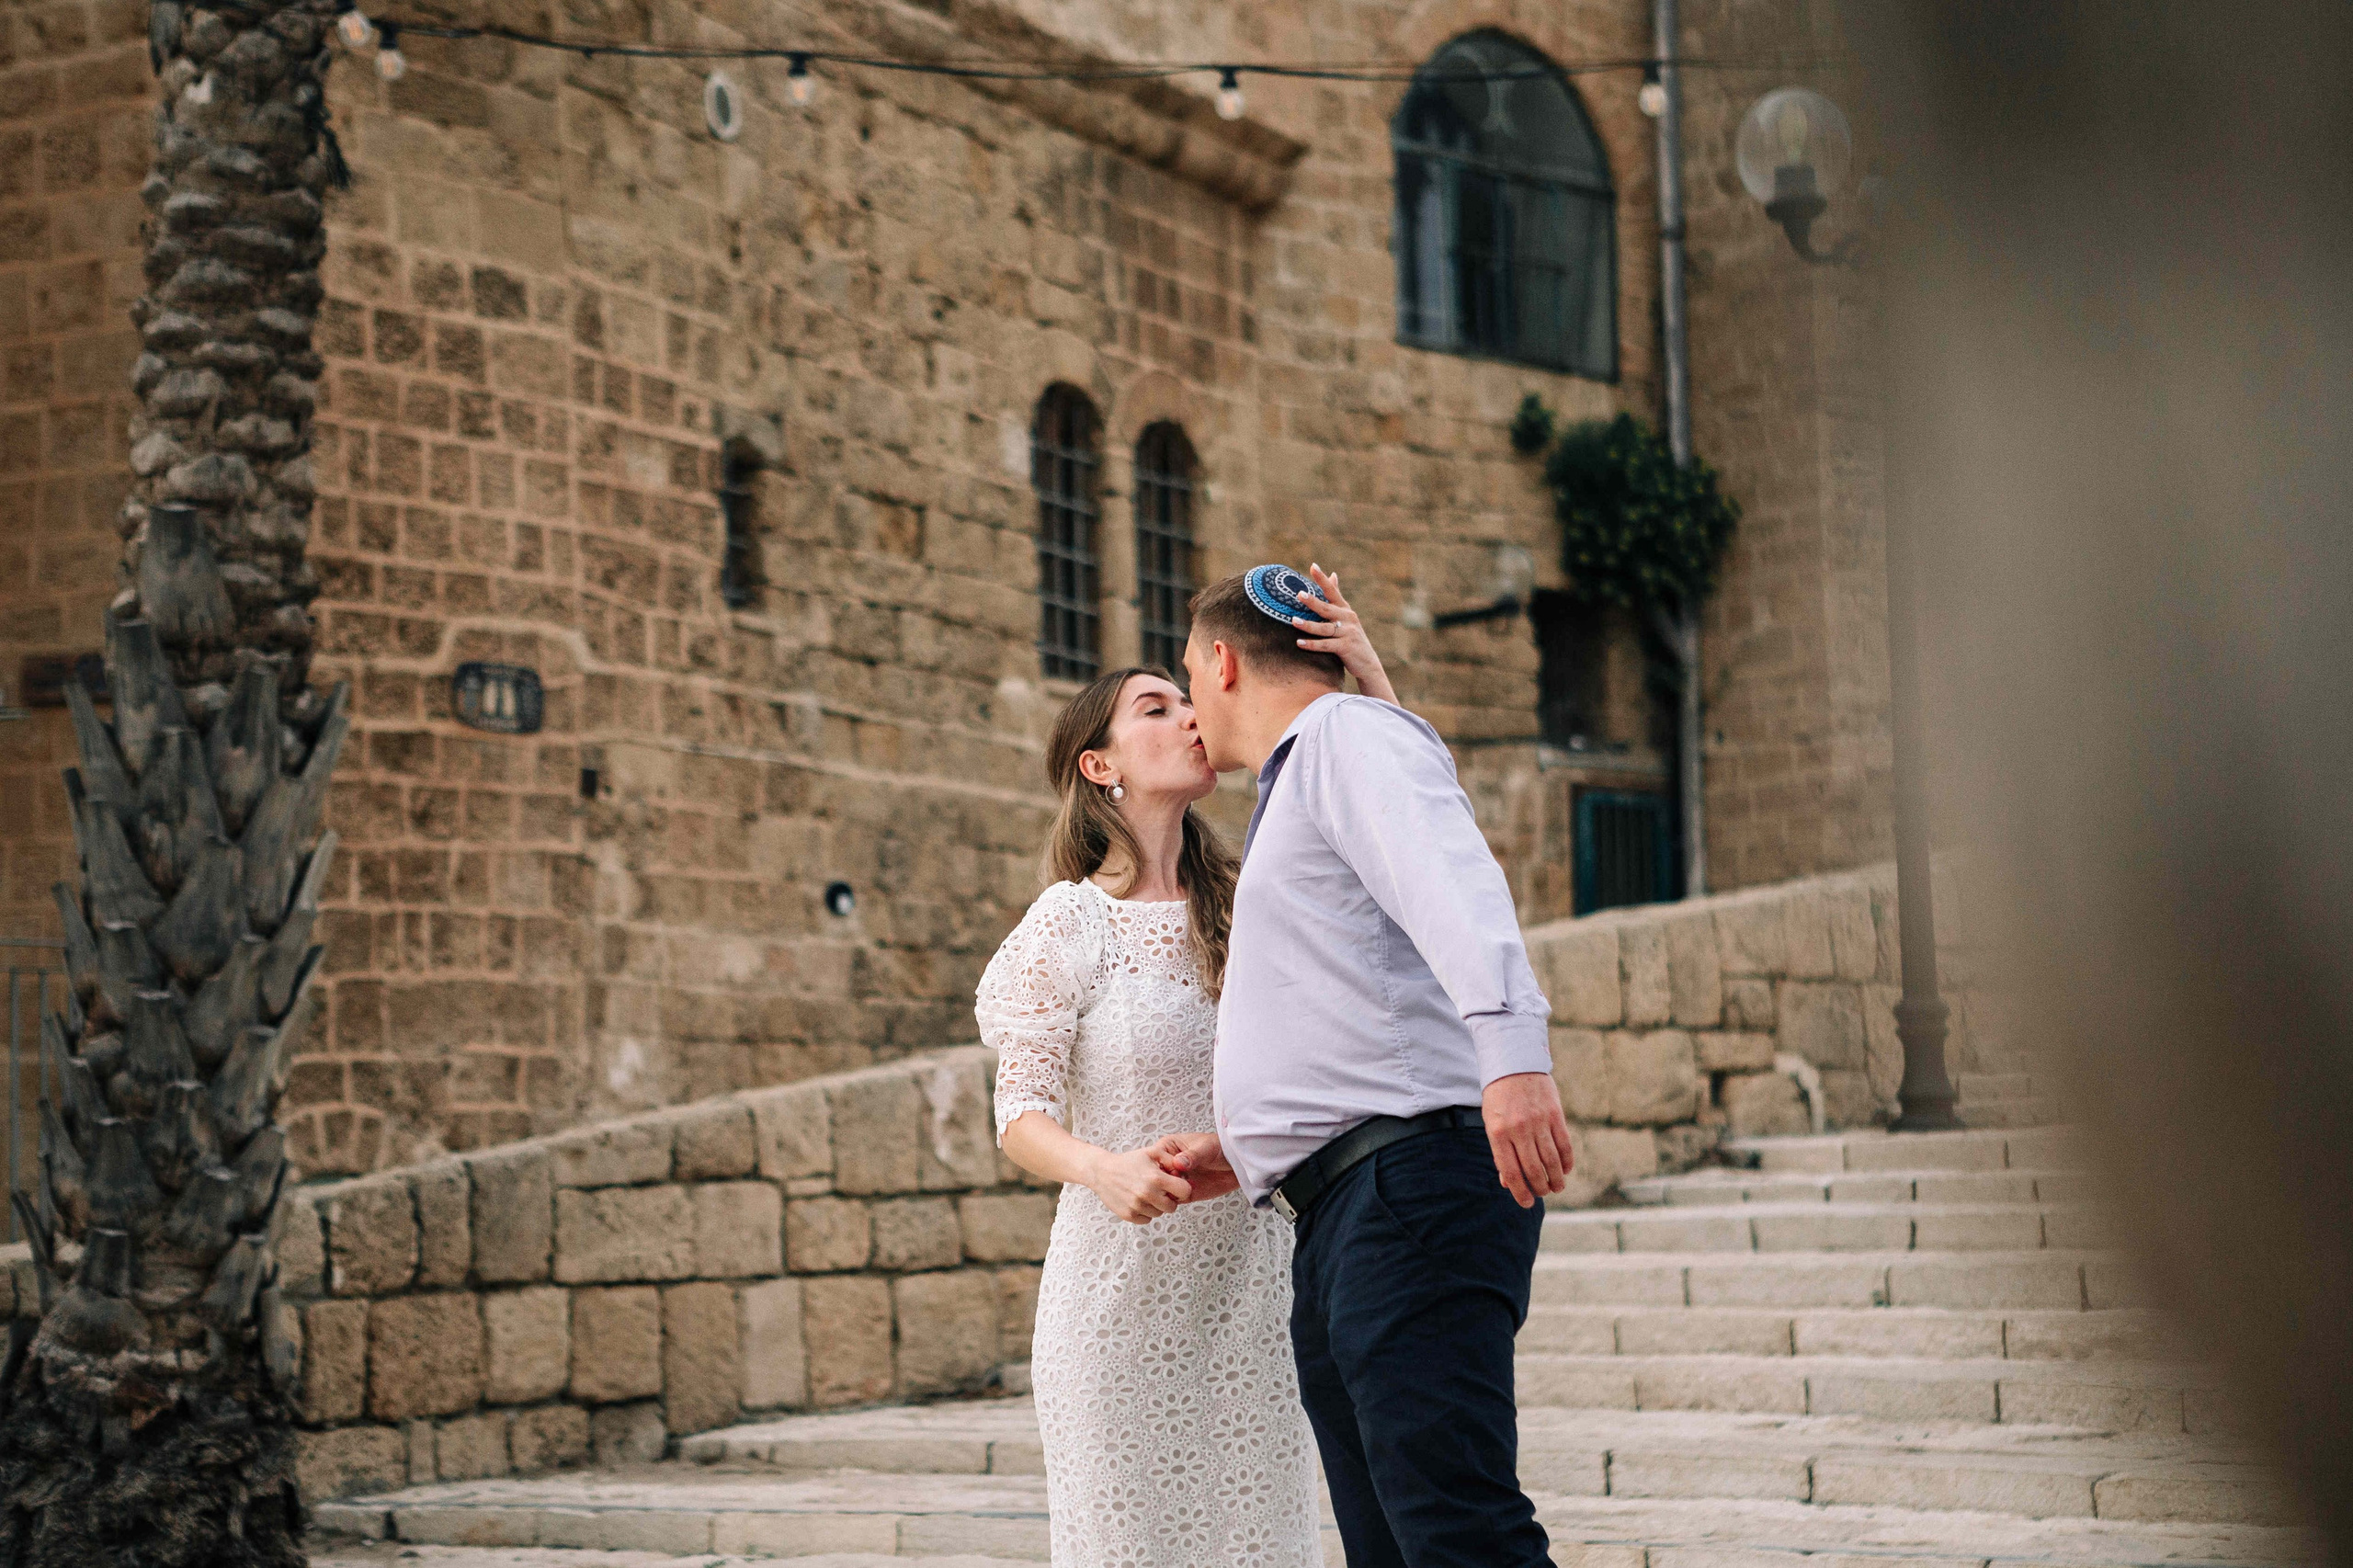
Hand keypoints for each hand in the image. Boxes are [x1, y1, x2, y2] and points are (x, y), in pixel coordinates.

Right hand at [1087, 1146, 1192, 1223]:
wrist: (1102, 1171)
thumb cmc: (1128, 1161)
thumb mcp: (1151, 1152)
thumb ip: (1171, 1160)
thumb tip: (1184, 1172)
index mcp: (1156, 1178)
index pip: (1184, 1192)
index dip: (1182, 1189)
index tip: (1176, 1186)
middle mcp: (1147, 1194)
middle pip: (1172, 1207)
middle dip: (1169, 1200)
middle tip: (1160, 1191)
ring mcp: (1137, 1206)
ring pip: (1159, 1214)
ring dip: (1156, 1206)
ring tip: (1147, 1193)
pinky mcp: (1129, 1215)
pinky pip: (1146, 1220)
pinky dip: (1145, 1212)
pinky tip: (1138, 1200)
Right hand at [1148, 1132, 1239, 1202]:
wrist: (1237, 1164)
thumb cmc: (1220, 1148)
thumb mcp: (1206, 1148)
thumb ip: (1192, 1156)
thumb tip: (1178, 1163)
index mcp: (1168, 1147)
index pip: (1153, 1159)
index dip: (1159, 1167)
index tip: (1173, 1171)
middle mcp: (1168, 1164)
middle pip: (1153, 1178)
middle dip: (1162, 1183)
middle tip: (1179, 1181)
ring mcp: (1174, 1180)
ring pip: (1160, 1192)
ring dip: (1168, 1194)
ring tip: (1184, 1188)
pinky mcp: (1182, 1193)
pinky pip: (1171, 1201)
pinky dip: (1174, 1202)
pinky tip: (1185, 1195)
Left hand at [1291, 564, 1398, 705]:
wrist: (1368, 663)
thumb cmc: (1352, 638)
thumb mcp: (1347, 616)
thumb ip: (1337, 598)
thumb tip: (1333, 574)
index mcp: (1345, 610)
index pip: (1332, 591)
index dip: (1323, 579)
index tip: (1313, 566)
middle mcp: (1348, 619)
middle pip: (1327, 608)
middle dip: (1313, 601)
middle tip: (1299, 594)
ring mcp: (1348, 633)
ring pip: (1324, 628)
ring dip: (1308, 625)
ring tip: (1293, 621)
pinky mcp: (1346, 647)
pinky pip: (1326, 645)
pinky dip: (1312, 644)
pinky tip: (1299, 643)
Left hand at [1482, 1072, 1572, 1207]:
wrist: (1515, 1063)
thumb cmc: (1500, 1098)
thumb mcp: (1492, 1123)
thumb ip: (1500, 1152)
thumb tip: (1507, 1182)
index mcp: (1498, 1133)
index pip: (1511, 1172)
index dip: (1520, 1192)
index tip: (1526, 1203)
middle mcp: (1519, 1129)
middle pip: (1533, 1169)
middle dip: (1539, 1187)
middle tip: (1542, 1193)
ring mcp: (1538, 1122)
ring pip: (1550, 1160)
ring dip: (1555, 1179)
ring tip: (1556, 1188)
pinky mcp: (1555, 1115)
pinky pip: (1564, 1144)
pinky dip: (1566, 1161)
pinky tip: (1565, 1170)